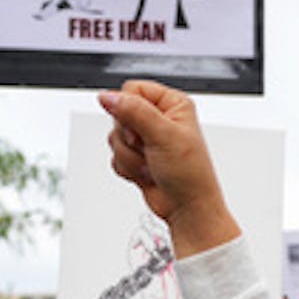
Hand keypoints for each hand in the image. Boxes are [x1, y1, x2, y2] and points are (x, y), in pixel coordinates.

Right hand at [98, 80, 239, 255]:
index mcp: (172, 104)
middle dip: (130, 139)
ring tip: (151, 165)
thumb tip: (108, 96)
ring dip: (130, 157)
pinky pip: (114, 156)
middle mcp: (158, 118)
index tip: (142, 130)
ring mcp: (146, 138)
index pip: (131, 89)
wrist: (188, 209)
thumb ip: (134, 112)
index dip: (130, 111)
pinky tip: (147, 174)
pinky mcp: (136, 156)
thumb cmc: (190, 174)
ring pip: (114, 137)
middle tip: (150, 150)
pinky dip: (128, 168)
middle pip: (119, 114)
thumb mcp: (163, 136)